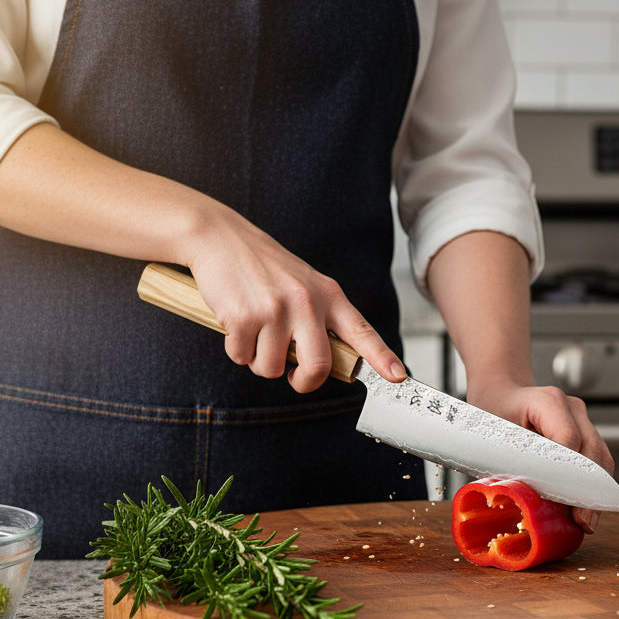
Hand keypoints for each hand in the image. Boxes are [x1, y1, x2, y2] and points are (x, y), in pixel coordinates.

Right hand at [185, 208, 406, 392]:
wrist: (220, 237)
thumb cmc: (263, 266)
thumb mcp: (304, 283)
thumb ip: (320, 317)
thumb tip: (322, 363)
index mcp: (328, 294)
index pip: (362, 331)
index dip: (382, 357)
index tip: (399, 377)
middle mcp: (307, 302)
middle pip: (318, 366)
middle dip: (303, 381)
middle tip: (293, 376)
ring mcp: (276, 310)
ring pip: (271, 368)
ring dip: (258, 360)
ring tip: (254, 330)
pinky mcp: (244, 317)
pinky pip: (242, 357)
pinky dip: (236, 349)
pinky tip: (235, 322)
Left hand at [466, 382, 614, 533]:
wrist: (502, 390)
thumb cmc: (493, 410)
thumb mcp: (491, 433)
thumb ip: (506, 462)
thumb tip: (519, 500)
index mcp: (546, 401)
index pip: (568, 439)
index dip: (567, 472)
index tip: (564, 501)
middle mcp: (571, 407)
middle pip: (592, 451)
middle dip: (588, 490)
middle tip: (583, 521)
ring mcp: (582, 418)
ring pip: (601, 457)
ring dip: (596, 491)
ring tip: (588, 521)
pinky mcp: (585, 431)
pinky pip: (597, 459)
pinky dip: (593, 484)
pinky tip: (587, 508)